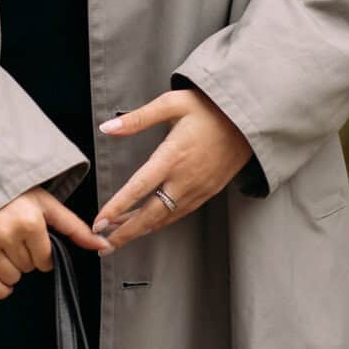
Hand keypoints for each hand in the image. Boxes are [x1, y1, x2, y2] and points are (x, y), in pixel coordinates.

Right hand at [0, 186, 104, 299]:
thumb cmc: (14, 195)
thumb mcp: (46, 205)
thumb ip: (74, 227)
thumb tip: (102, 244)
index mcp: (28, 221)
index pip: (45, 260)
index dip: (43, 253)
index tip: (34, 240)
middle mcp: (5, 234)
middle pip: (28, 268)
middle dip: (27, 258)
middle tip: (16, 240)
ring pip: (11, 278)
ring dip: (12, 270)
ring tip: (5, 250)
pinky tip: (0, 273)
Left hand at [91, 87, 251, 250]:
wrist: (249, 118)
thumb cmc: (211, 108)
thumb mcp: (172, 103)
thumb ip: (138, 119)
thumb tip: (107, 127)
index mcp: (172, 156)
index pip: (139, 188)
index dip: (117, 208)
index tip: (99, 222)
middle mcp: (185, 178)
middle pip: (150, 214)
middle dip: (125, 233)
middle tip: (103, 245)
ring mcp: (198, 188)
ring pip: (165, 218)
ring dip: (140, 230)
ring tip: (118, 238)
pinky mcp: (208, 192)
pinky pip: (180, 213)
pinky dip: (161, 223)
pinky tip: (148, 225)